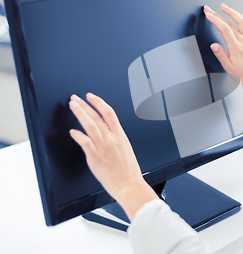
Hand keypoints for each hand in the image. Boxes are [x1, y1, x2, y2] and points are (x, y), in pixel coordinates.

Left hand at [69, 93, 157, 219]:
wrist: (129, 185)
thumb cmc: (129, 171)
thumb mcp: (126, 149)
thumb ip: (115, 139)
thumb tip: (105, 132)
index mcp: (121, 136)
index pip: (109, 113)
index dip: (99, 102)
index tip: (91, 97)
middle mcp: (112, 139)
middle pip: (97, 117)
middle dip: (85, 105)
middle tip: (76, 98)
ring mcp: (103, 148)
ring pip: (90, 126)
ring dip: (80, 114)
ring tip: (73, 106)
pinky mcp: (95, 158)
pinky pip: (85, 143)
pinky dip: (78, 135)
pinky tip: (73, 131)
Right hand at [204, 4, 242, 102]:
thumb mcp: (228, 67)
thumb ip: (220, 55)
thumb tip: (213, 45)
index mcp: (236, 48)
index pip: (224, 29)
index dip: (215, 20)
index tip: (208, 14)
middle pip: (230, 23)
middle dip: (217, 14)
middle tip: (209, 9)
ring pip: (242, 20)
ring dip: (232, 12)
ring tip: (223, 7)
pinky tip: (238, 14)